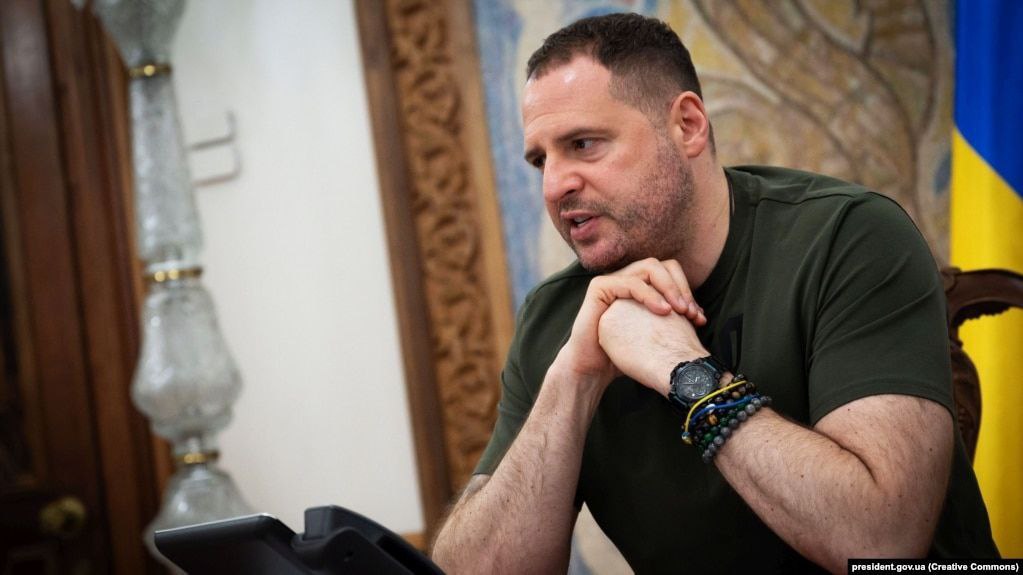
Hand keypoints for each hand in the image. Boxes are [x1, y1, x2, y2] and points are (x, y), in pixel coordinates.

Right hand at [549, 258, 705, 391]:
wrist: (594, 367)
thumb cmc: (625, 353)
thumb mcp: (655, 333)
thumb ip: (672, 320)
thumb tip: (701, 315)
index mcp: (641, 285)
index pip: (670, 272)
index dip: (687, 290)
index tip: (698, 317)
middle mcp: (627, 278)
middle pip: (663, 266)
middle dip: (681, 287)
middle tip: (691, 312)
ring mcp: (613, 280)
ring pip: (649, 268)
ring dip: (669, 288)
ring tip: (680, 311)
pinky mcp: (600, 287)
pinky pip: (630, 282)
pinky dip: (650, 294)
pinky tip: (664, 311)